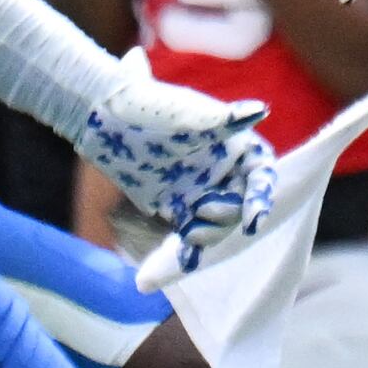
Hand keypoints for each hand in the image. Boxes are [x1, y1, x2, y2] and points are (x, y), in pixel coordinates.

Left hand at [76, 51, 277, 272]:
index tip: (254, 218)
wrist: (105, 116)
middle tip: (203, 209)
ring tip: (189, 233)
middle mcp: (221, 169)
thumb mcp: (188, 114)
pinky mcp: (176, 206)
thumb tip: (260, 110)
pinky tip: (185, 262)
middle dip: (229, 214)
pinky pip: (189, 231)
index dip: (261, 195)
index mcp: (232, 144)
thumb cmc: (150, 105)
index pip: (260, 172)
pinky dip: (188, 249)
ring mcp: (199, 189)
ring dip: (210, 232)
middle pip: (241, 202)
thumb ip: (225, 119)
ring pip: (218, 222)